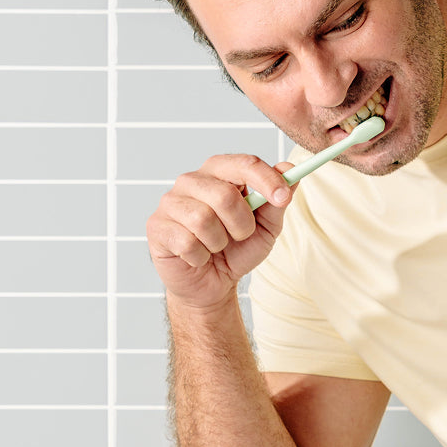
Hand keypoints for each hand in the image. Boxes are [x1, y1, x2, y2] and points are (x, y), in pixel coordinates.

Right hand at [146, 155, 296, 309]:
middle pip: (225, 195)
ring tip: (216, 246)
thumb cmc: (238, 250)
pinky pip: (187, 242)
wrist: (213, 283)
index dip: (266, 179)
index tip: (282, 198)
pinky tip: (198, 255)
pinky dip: (201, 256)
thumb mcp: (266, 228)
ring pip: (203, 219)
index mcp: (221, 172)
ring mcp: (170, 202)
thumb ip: (277, 201)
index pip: (244, 163)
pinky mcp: (157, 226)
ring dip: (219, 242)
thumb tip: (289, 169)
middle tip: (240, 236)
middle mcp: (192, 180)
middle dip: (242, 225)